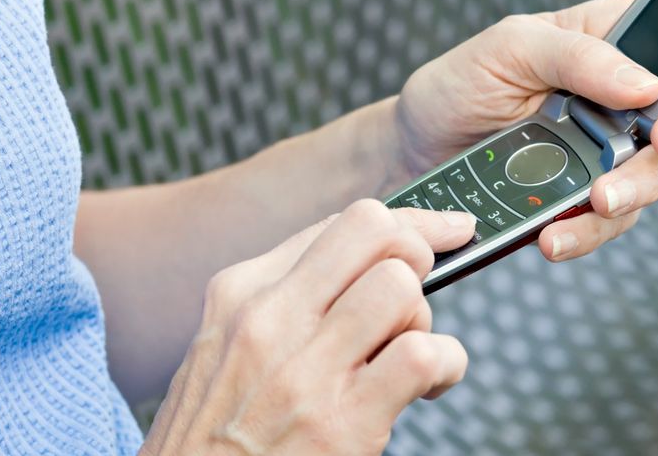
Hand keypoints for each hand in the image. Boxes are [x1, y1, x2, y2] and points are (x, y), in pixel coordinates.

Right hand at [140, 200, 475, 455]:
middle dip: (417, 257)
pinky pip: (423, 355)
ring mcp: (305, 368)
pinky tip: (426, 386)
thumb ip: (286, 300)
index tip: (446, 228)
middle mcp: (270, 318)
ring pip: (400, 286)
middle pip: (376, 232)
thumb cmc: (211, 435)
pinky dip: (445, 365)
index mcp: (241, 292)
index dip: (410, 223)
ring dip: (422, 319)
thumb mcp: (225, 347)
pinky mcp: (342, 422)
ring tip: (403, 351)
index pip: (343, 224)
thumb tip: (366, 266)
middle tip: (412, 301)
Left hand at [394, 0, 657, 260]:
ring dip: (637, 191)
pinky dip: (589, 232)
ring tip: (594, 201)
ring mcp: (609, 151)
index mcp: (612, 42)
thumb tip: (647, 82)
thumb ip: (576, 56)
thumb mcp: (507, 49)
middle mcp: (623, 98)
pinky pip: (611, 222)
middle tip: (655, 147)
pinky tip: (556, 235)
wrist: (415, 151)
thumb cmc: (458, 86)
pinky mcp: (586, 197)